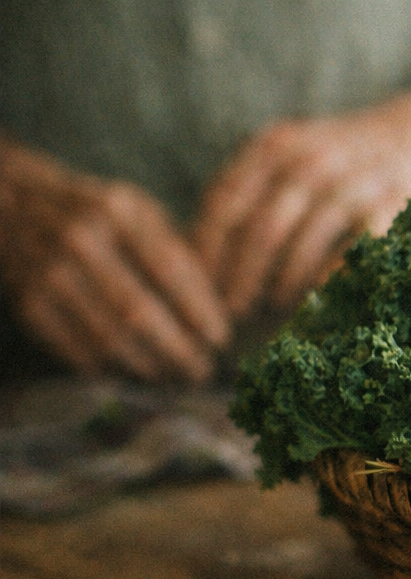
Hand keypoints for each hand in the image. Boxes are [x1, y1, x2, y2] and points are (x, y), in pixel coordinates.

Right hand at [0, 142, 229, 381]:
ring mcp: (48, 272)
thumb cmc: (95, 211)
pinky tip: (131, 372)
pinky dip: (109, 366)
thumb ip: (176, 249)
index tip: (221, 338)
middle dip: (178, 348)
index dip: (200, 310)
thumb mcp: (137, 210)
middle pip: (139, 311)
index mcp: (117, 210)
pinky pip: (76, 348)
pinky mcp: (28, 301)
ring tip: (172, 374)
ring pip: (108, 336)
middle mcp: (79, 239)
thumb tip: (217, 306)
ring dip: (147, 364)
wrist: (12, 204)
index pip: (170, 269)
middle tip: (202, 369)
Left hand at [196, 57, 410, 317]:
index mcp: (275, 145)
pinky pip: (352, 253)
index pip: (225, 204)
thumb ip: (250, 190)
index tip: (202, 288)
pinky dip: (332, 281)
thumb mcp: (290, 154)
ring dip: (284, 286)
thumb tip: (204, 260)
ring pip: (304, 246)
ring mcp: (353, 181)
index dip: (210, 253)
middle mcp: (311, 158)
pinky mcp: (392, 204)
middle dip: (243, 280)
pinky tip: (320, 301)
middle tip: (233, 314)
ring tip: (275, 309)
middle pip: (262, 231)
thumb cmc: (342, 159)